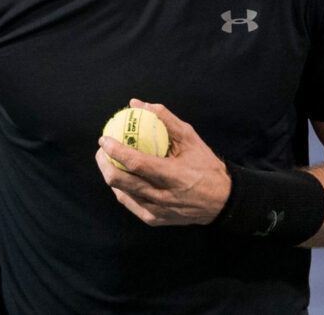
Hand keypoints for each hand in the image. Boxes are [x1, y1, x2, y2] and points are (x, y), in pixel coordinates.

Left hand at [95, 100, 231, 225]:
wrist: (221, 201)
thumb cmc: (205, 165)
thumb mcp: (190, 138)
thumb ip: (165, 119)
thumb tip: (138, 104)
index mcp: (173, 175)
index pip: (136, 163)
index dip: (115, 151)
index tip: (104, 139)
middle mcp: (162, 196)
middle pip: (121, 181)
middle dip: (104, 163)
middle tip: (102, 150)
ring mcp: (156, 211)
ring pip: (121, 193)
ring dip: (110, 175)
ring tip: (108, 161)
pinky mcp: (154, 219)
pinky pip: (129, 202)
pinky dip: (121, 188)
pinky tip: (121, 177)